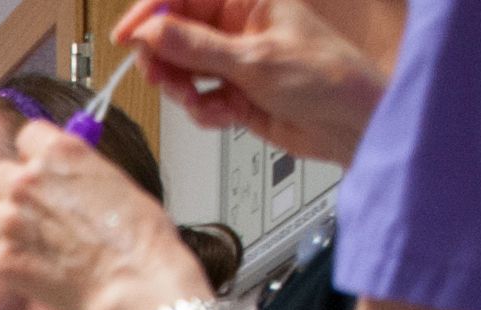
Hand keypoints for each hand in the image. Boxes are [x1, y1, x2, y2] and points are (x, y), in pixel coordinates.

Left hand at [0, 123, 217, 309]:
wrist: (133, 280)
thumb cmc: (137, 235)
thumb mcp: (113, 180)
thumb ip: (76, 170)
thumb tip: (62, 173)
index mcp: (59, 151)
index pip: (26, 137)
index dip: (34, 157)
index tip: (43, 173)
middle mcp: (28, 179)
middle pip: (0, 174)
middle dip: (15, 192)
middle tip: (38, 214)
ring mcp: (10, 220)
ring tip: (23, 239)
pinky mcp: (2, 259)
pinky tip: (11, 261)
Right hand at [123, 0, 395, 165]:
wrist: (352, 126)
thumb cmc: (326, 78)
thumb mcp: (254, 61)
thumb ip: (196, 47)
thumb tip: (151, 31)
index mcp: (247, 0)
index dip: (151, 12)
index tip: (128, 37)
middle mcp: (237, 26)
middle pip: (174, 34)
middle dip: (166, 61)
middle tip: (166, 80)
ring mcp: (234, 60)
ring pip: (182, 70)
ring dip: (185, 91)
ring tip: (203, 102)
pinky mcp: (234, 92)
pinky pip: (198, 98)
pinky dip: (204, 111)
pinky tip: (226, 116)